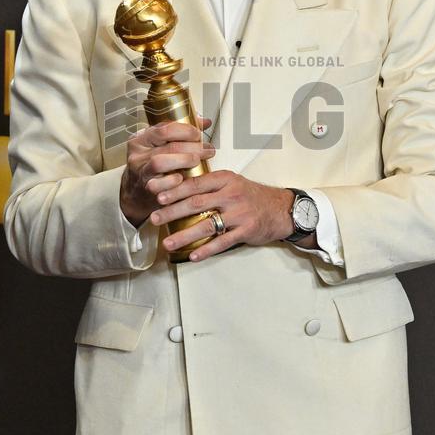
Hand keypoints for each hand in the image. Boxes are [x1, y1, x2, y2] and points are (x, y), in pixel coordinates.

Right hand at [119, 117, 214, 227]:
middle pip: (169, 146)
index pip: (165, 129)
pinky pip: (161, 184)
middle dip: (193, 147)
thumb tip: (205, 122)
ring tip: (197, 161)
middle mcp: (139, 155)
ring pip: (161, 163)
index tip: (198, 134)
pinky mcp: (146, 189)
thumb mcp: (161, 145)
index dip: (186, 131)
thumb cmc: (152, 166)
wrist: (137, 192)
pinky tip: (184, 179)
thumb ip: (180, 132)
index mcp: (141, 140)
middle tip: (207, 150)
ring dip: (184, 161)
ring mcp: (142, 173)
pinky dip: (174, 181)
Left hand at [149, 171, 294, 259]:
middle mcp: (231, 194)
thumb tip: (178, 189)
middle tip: (154, 219)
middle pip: (196, 203)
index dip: (175, 191)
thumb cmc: (250, 196)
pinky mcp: (246, 230)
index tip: (158, 197)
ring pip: (207, 225)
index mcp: (225, 179)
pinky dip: (206, 250)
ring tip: (168, 243)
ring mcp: (239, 213)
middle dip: (172, 212)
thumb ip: (209, 185)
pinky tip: (192, 255)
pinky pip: (223, 242)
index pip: (195, 184)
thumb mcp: (232, 182)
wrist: (280, 208)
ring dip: (184, 235)